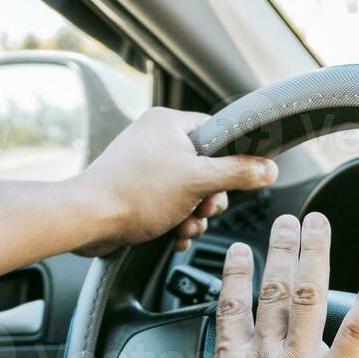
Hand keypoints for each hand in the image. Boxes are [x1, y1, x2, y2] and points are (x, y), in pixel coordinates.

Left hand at [75, 108, 276, 256]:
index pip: (217, 132)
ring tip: (183, 225)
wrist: (89, 220)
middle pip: (206, 167)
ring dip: (194, 215)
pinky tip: (174, 234)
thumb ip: (238, 173)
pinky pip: (170, 204)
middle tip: (204, 208)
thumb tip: (268, 169)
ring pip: (190, 192)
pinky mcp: (137, 191)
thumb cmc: (134, 192)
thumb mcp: (198, 181)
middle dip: (210, 198)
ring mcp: (145, 167)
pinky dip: (176, 222)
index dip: (230, 159)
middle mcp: (156, 140)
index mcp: (169, 123)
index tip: (234, 179)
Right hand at [132, 213, 358, 357]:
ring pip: (309, 296)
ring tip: (320, 227)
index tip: (240, 250)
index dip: (235, 273)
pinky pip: (358, 332)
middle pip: (274, 289)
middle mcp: (265, 356)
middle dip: (281, 249)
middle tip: (288, 221)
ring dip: (315, 255)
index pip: (230, 306)